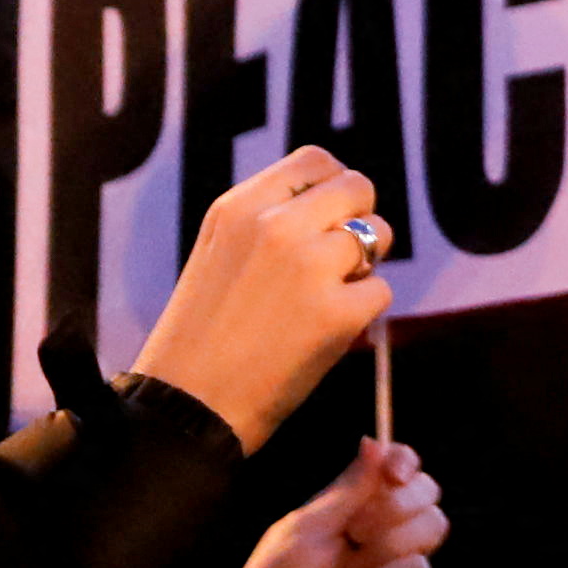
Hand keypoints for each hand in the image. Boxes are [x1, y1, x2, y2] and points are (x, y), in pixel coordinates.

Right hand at [132, 145, 394, 449]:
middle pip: (358, 188)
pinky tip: (325, 333)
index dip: (335, 185)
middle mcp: (276, 226)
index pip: (316, 159)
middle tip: (340, 259)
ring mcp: (310, 267)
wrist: (187, 407)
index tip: (331, 214)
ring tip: (326, 297)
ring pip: (378, 237)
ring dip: (364, 267)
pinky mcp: (338, 313)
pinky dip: (362, 313)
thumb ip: (267, 217)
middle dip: (360, 220)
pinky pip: (380, 291)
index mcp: (240, 206)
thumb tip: (334, 198)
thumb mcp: (218, 251)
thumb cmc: (203, 335)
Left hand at [206, 435, 451, 567]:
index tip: (394, 472)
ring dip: (392, 542)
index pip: (397, 470)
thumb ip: (347, 488)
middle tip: (357, 531)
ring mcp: (392, 567)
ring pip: (431, 529)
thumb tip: (376, 441)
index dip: (405, 462)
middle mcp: (378, 532)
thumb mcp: (305, 528)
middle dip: (398, 505)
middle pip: (426, 495)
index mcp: (350, 507)